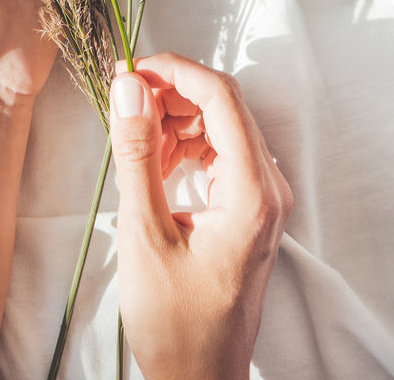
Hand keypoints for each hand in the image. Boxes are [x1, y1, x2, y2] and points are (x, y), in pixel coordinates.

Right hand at [108, 52, 292, 379]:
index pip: (222, 97)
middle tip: (124, 100)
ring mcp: (263, 200)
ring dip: (176, 120)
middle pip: (225, 107)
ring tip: (134, 140)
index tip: (132, 69)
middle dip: (172, 93)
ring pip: (221, 127)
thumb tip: (129, 88)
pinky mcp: (249, 211)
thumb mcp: (145, 235)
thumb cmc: (175, 324)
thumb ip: (137, 154)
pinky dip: (185, 146)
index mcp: (253, 193)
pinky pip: (220, 154)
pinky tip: (154, 164)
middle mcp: (269, 189)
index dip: (175, 71)